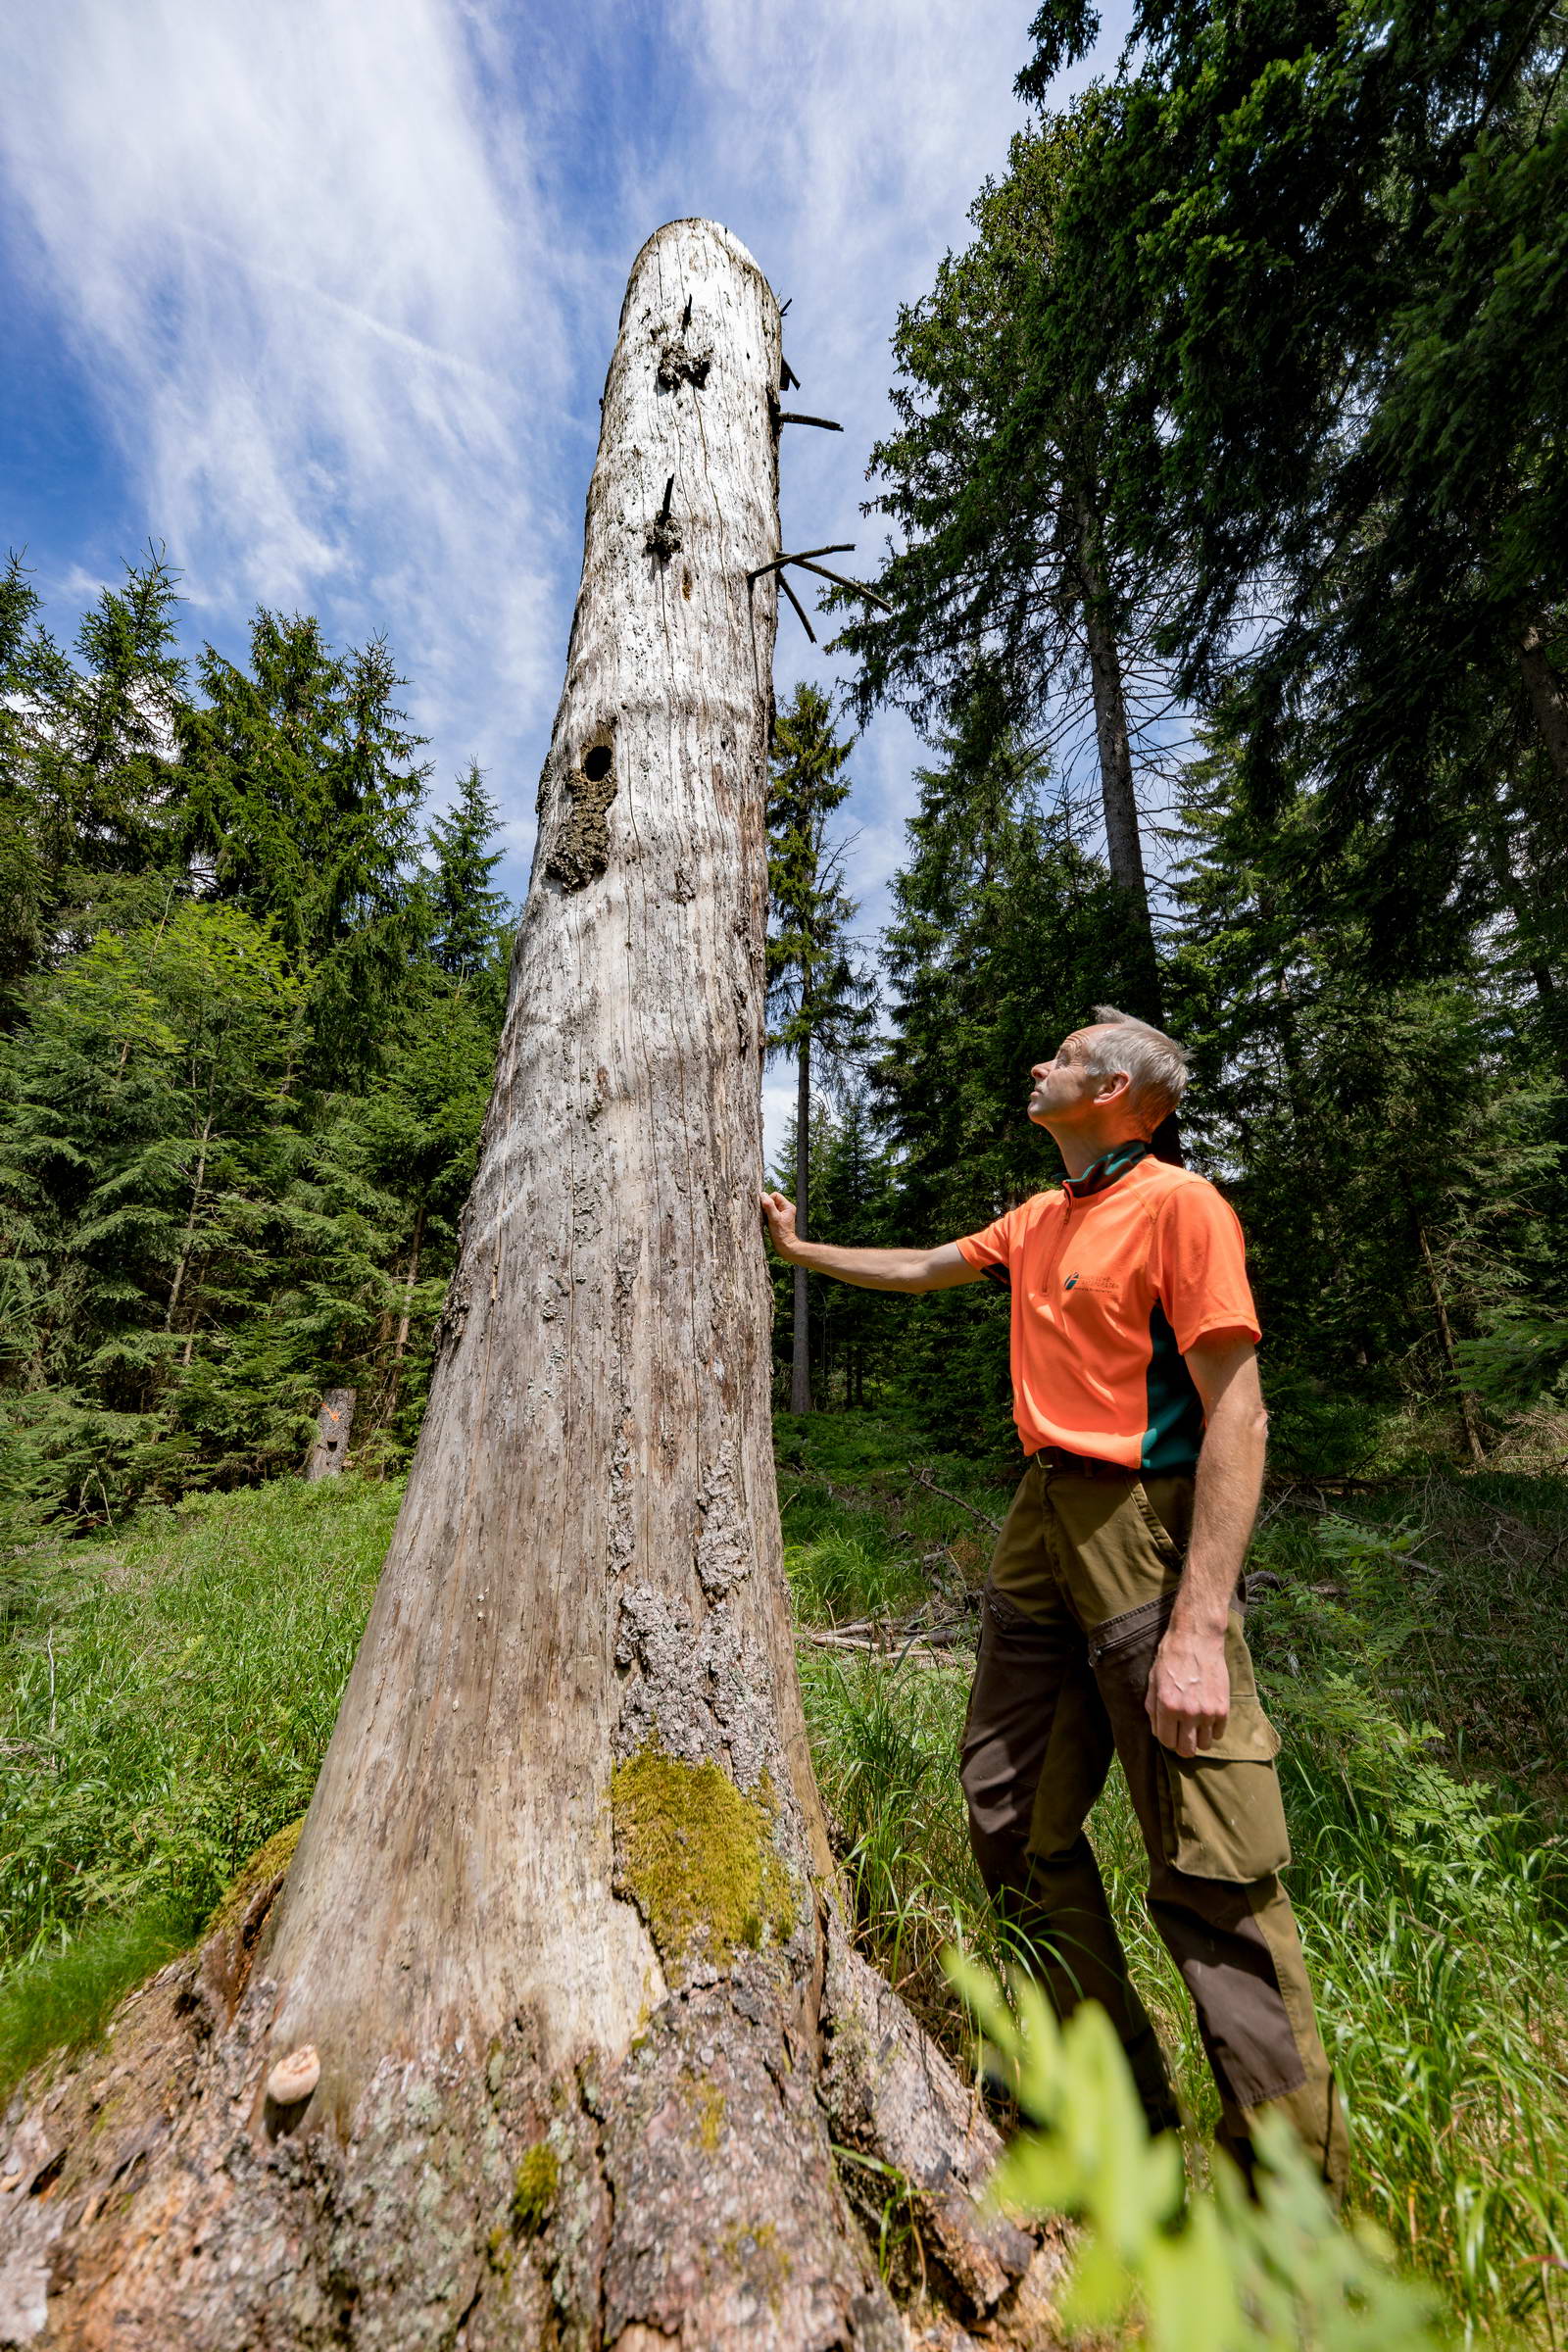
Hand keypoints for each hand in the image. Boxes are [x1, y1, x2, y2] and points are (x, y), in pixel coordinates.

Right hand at [759, 1191, 798, 1259]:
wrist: (785, 1246)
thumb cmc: (781, 1233)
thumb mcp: (774, 1218)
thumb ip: (769, 1205)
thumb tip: (762, 1195)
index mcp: (788, 1206)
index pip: (775, 1195)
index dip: (768, 1200)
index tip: (765, 1210)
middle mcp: (786, 1209)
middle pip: (772, 1200)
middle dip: (766, 1206)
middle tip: (766, 1216)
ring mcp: (782, 1214)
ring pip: (770, 1207)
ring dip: (765, 1212)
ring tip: (767, 1220)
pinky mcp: (778, 1220)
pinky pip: (769, 1213)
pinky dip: (766, 1217)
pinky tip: (766, 1223)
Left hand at [1145, 1623, 1229, 1755]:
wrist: (1197, 1639)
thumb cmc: (1171, 1658)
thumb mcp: (1153, 1682)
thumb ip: (1154, 1709)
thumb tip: (1158, 1731)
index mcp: (1167, 1706)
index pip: (1166, 1742)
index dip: (1166, 1739)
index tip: (1169, 1732)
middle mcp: (1188, 1712)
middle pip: (1186, 1750)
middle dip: (1182, 1746)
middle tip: (1182, 1735)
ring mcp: (1208, 1711)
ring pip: (1204, 1745)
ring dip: (1198, 1738)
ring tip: (1195, 1725)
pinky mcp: (1223, 1708)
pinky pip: (1218, 1734)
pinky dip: (1212, 1730)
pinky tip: (1207, 1717)